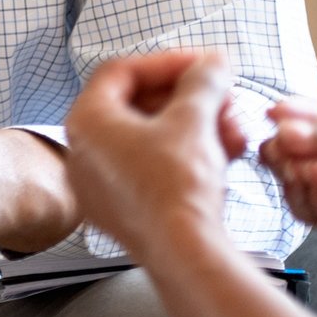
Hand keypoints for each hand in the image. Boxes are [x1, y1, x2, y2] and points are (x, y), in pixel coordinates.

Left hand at [64, 50, 238, 265]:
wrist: (185, 253)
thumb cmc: (176, 187)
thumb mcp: (194, 119)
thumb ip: (203, 81)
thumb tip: (212, 64)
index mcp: (86, 123)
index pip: (122, 72)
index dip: (168, 62)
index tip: (201, 64)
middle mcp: (83, 153)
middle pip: (139, 106)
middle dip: (189, 99)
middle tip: (222, 96)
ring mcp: (102, 185)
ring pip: (152, 139)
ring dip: (196, 126)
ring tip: (232, 129)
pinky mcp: (124, 209)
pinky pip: (153, 168)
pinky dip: (187, 155)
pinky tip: (225, 154)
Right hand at [258, 99, 316, 265]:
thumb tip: (289, 132)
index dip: (295, 117)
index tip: (271, 115)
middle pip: (305, 156)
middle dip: (285, 150)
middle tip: (274, 147)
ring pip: (305, 190)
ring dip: (294, 177)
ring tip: (298, 165)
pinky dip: (314, 197)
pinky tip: (312, 178)